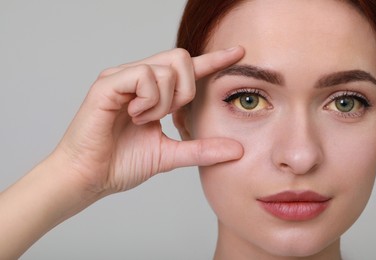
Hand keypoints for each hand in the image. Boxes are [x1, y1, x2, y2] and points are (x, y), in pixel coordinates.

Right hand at [55, 47, 244, 194]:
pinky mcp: (108, 83)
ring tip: (143, 120)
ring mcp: (122, 77)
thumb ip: (201, 149)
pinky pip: (144, 76)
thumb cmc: (121, 164)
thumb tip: (237, 149)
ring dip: (163, 102)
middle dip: (185, 90)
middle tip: (168, 115)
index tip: (238, 53)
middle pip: (181, 58)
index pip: (188, 69)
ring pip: (165, 69)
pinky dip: (148, 100)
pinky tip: (134, 115)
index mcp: (153, 92)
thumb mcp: (169, 154)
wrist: (90, 178)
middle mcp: (138, 79)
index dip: (214, 60)